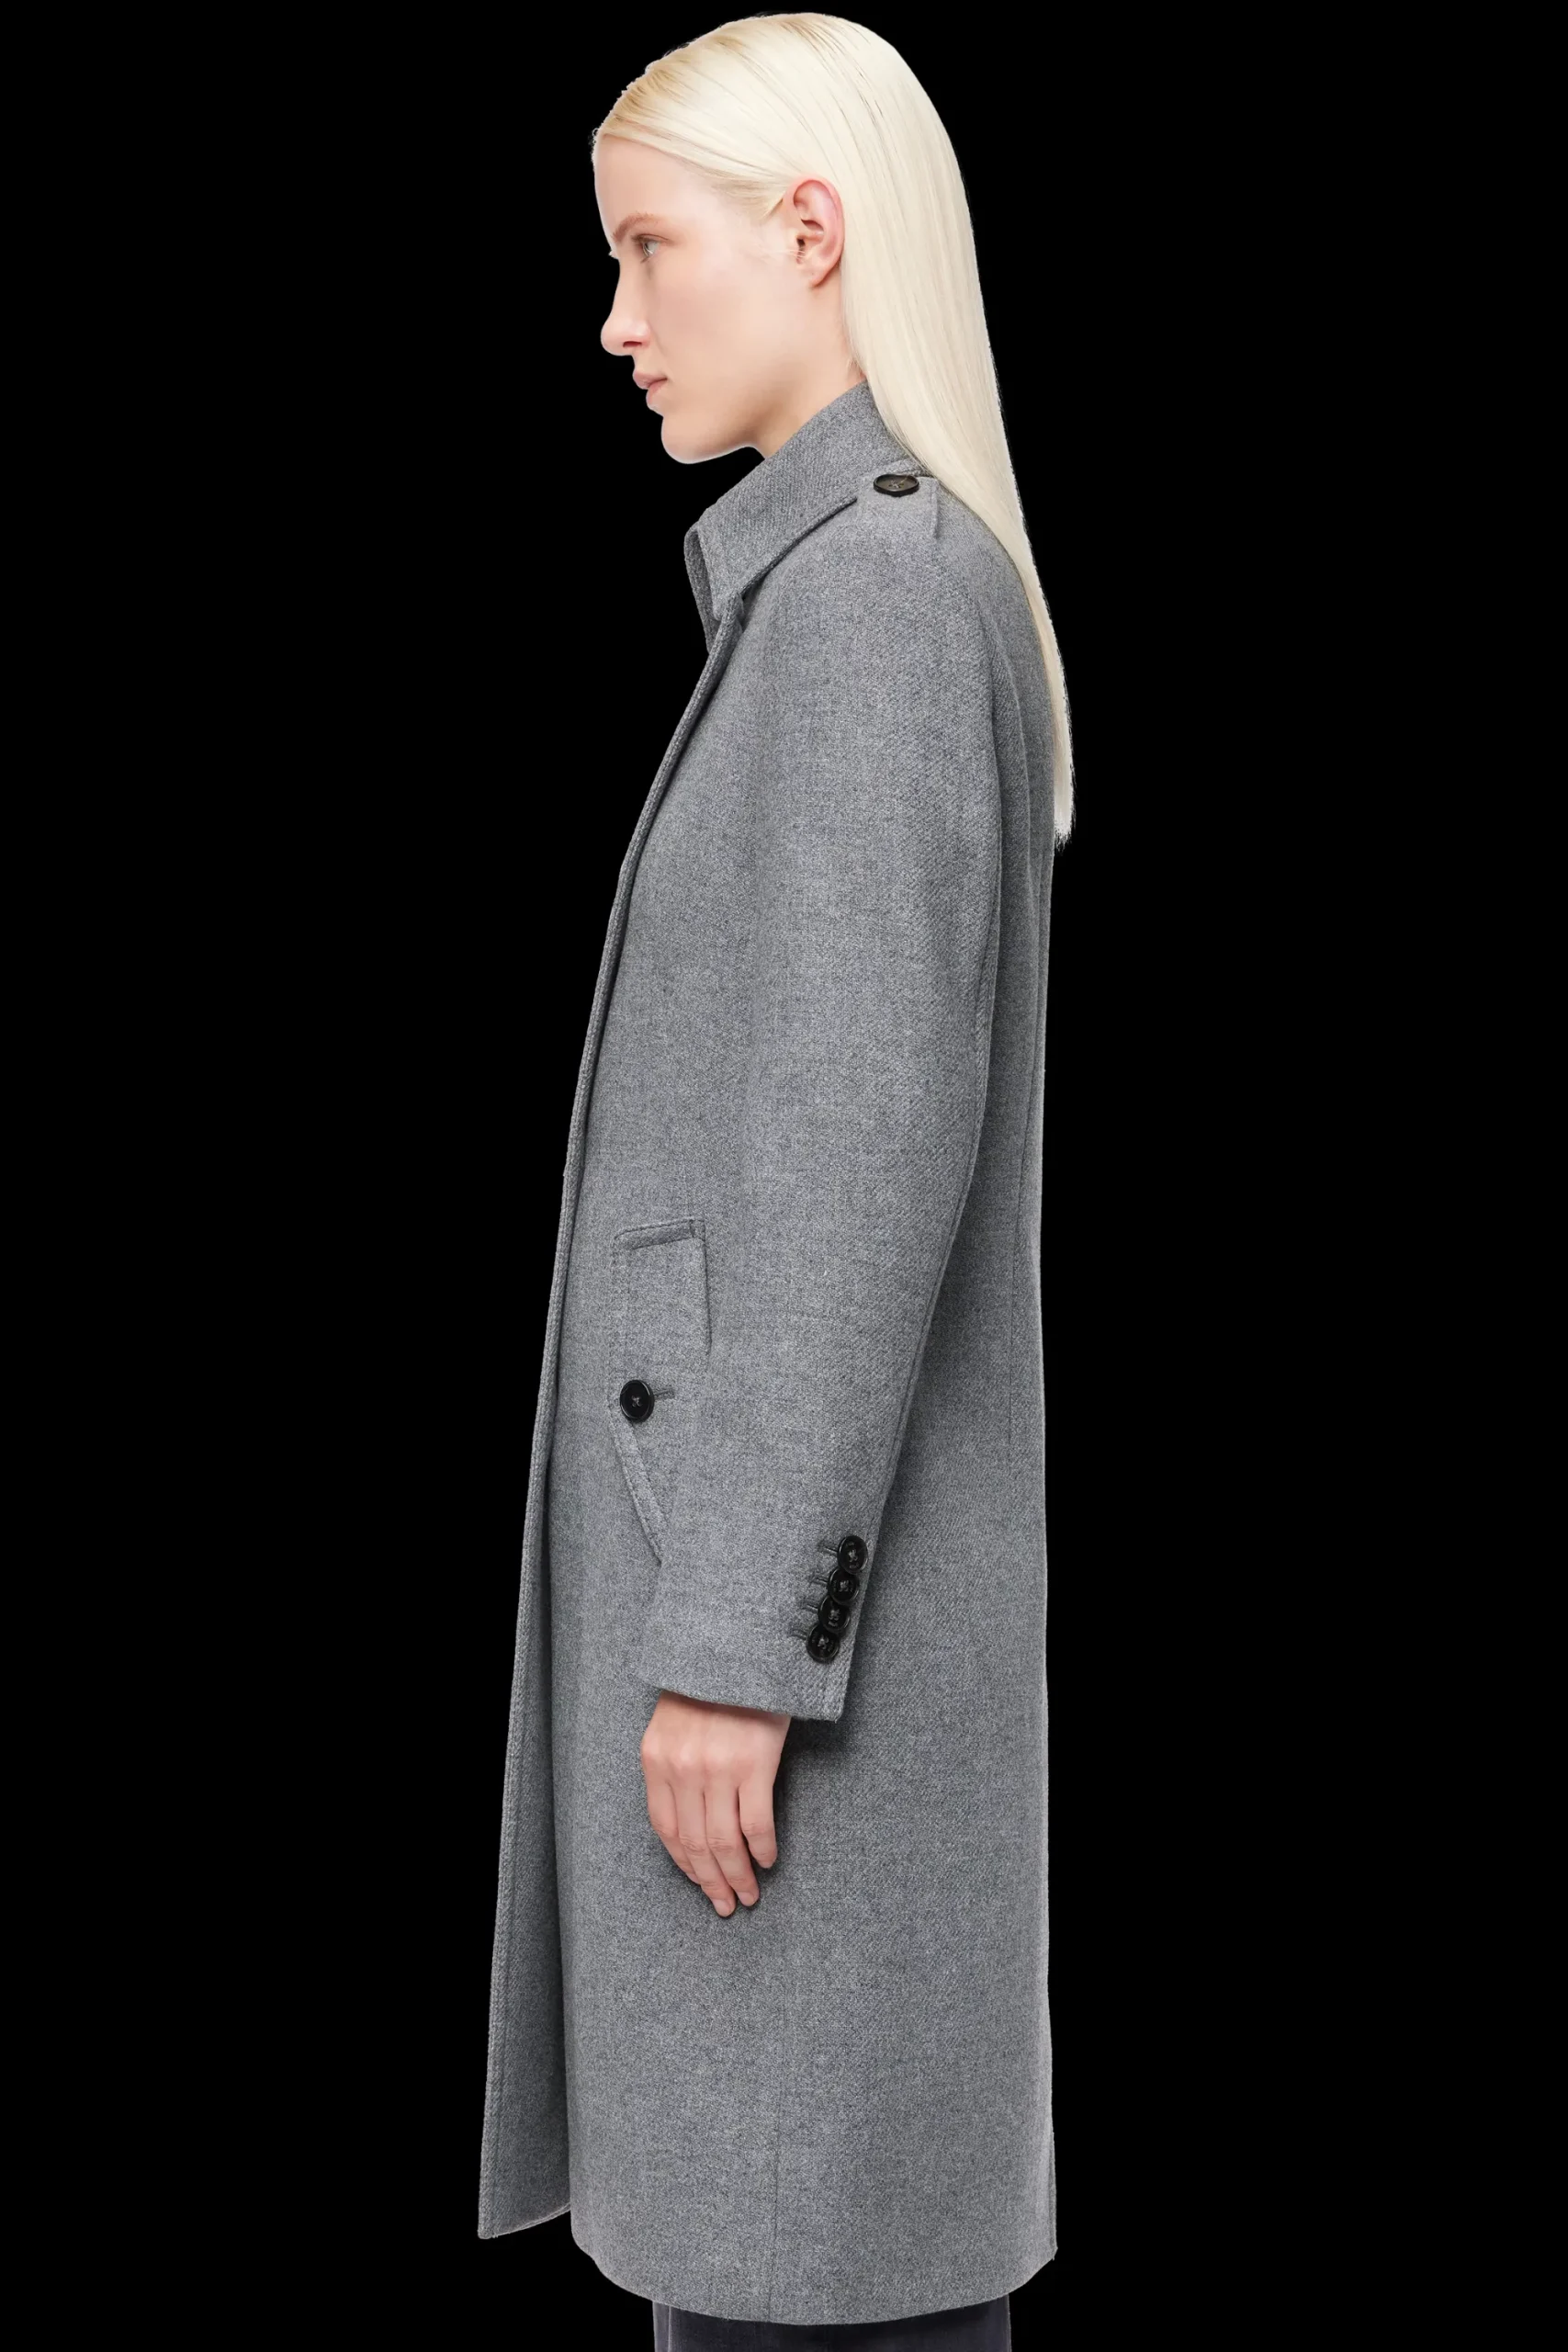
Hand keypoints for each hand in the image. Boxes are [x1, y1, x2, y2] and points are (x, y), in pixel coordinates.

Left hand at [640, 1691, 790, 1914]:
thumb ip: (674, 1764)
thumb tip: (690, 1816)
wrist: (741, 1644)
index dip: (684, 1864)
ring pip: (724, 1842)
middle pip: (695, 1844)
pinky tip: (768, 1859)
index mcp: (657, 1760)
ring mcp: (717, 1768)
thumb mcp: (674, 1722)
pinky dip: (762, 1849)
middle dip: (711, 1881)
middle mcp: (682, 1769)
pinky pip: (756, 1823)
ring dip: (737, 1875)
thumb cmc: (711, 1683)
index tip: (700, 1883)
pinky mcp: (754, 1764)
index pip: (666, 1829)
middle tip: (727, 1903)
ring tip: (749, 1893)